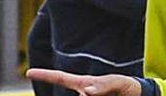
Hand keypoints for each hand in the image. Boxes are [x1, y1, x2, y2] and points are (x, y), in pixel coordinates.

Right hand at [26, 69, 141, 95]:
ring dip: (91, 95)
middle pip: (72, 95)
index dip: (45, 74)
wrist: (136, 95)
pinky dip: (91, 95)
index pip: (61, 77)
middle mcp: (82, 92)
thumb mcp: (118, 83)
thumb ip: (103, 86)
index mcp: (84, 83)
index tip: (29, 72)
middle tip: (96, 92)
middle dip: (83, 94)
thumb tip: (85, 91)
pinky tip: (99, 95)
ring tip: (106, 93)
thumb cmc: (125, 86)